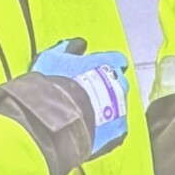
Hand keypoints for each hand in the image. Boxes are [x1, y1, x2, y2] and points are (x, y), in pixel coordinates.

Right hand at [32, 38, 129, 158]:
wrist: (57, 118)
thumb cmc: (55, 84)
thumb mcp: (53, 58)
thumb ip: (66, 49)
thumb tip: (77, 45)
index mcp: (107, 63)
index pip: (117, 59)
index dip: (106, 64)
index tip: (97, 69)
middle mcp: (120, 83)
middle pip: (119, 83)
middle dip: (108, 87)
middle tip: (89, 93)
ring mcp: (121, 107)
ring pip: (119, 105)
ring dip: (108, 107)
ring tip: (88, 113)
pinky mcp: (118, 130)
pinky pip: (116, 126)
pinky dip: (107, 127)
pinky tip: (93, 129)